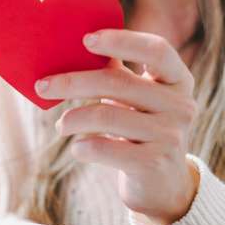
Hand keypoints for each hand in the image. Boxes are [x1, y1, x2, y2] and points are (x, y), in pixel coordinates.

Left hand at [35, 29, 199, 224]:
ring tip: (61, 125)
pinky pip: (107, 149)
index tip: (86, 39)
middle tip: (43, 86)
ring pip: (107, 116)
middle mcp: (181, 105)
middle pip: (119, 83)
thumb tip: (74, 45)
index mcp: (177, 80)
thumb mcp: (136, 99)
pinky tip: (77, 148)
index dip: (122, 40)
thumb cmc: (140, 130)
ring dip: (73, 119)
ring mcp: (171, 136)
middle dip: (73, 82)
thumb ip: (116, 72)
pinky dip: (83, 147)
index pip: (156, 50)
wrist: (162, 185)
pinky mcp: (154, 164)